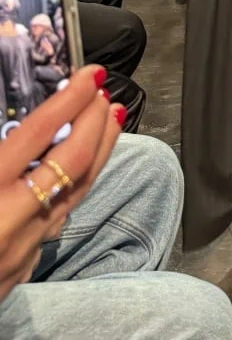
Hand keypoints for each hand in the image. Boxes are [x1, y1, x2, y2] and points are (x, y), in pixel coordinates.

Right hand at [0, 65, 124, 303]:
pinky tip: (88, 162)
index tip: (91, 75)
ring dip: (101, 147)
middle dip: (95, 119)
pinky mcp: (24, 265)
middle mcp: (10, 218)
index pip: (38, 134)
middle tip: (106, 90)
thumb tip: (11, 124)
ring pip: (79, 189)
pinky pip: (62, 214)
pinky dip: (81, 181)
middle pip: (72, 160)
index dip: (69, 99)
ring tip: (113, 114)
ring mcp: (22, 246)